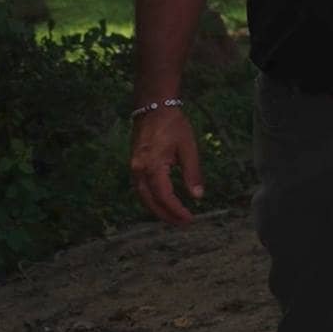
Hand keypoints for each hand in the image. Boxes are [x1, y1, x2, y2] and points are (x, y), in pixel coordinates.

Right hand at [129, 108, 203, 226]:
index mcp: (152, 166)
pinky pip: (141, 188)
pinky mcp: (135, 165)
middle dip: (166, 215)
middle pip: (150, 201)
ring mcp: (134, 168)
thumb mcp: (188, 148)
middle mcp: (139, 170)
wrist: (154, 108)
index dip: (176, 210)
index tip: (189, 218)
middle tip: (182, 223)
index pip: (164, 196)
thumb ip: (192, 173)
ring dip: (158, 209)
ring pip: (143, 196)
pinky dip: (152, 198)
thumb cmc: (173, 126)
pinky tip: (163, 202)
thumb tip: (198, 196)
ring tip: (174, 217)